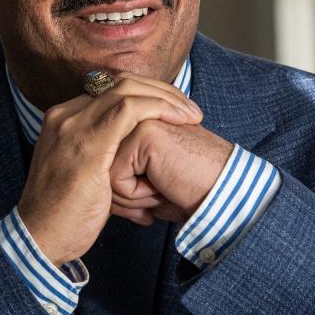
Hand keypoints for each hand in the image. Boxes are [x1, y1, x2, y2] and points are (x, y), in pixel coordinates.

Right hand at [17, 73, 202, 265]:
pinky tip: (180, 120)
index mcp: (63, 119)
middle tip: (188, 109)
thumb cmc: (66, 216)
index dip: (147, 95)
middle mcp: (66, 114)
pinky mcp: (89, 140)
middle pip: (121, 83)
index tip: (174, 111)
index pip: (111, 89)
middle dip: (161, 91)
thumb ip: (101, 155)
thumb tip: (135, 155)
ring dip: (166, 98)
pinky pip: (130, 109)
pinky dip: (160, 109)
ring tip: (191, 115)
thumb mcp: (82, 174)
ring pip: (128, 89)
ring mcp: (74, 125)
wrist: (41, 239)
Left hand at [109, 119, 232, 224]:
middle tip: (159, 194)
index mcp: (130, 123)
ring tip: (163, 190)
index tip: (152, 194)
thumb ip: (117, 172)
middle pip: (100, 168)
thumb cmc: (188, 191)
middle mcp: (131, 117)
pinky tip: (164, 187)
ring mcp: (137, 120)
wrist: (222, 195)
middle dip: (124, 195)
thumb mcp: (144, 181)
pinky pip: (117, 178)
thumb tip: (92, 185)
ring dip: (132, 197)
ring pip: (105, 174)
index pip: (101, 163)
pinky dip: (139, 194)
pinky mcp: (143, 133)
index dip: (123, 191)